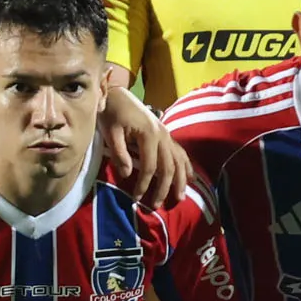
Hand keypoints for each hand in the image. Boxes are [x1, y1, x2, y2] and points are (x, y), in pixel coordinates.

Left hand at [96, 73, 192, 203]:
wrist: (116, 95)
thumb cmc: (111, 113)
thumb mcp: (110, 132)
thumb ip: (119, 153)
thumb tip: (127, 174)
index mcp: (149, 134)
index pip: (149, 166)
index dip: (144, 184)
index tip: (136, 198)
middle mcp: (162, 135)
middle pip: (168, 167)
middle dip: (163, 188)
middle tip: (155, 206)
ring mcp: (167, 134)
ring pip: (178, 161)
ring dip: (179, 181)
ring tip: (179, 198)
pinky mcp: (166, 134)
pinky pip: (180, 152)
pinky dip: (185, 166)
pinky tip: (190, 178)